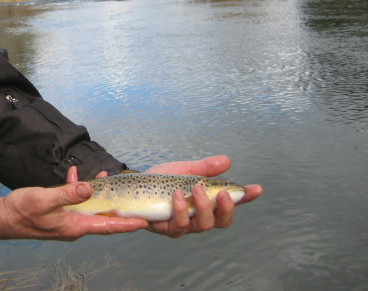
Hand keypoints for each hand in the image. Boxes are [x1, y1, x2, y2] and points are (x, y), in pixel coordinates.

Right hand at [0, 182, 147, 240]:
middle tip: (131, 193)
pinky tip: (73, 174)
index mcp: (75, 226)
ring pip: (89, 206)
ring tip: (105, 174)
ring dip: (97, 192)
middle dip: (116, 204)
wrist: (2, 218)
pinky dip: (76, 188)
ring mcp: (66, 220)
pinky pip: (74, 201)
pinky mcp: (58, 214)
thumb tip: (90, 188)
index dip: (126, 224)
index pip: (107, 225)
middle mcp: (74, 226)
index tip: (143, 222)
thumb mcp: (45, 199)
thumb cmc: (21, 211)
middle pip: (102, 216)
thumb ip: (68, 194)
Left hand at [67, 155, 262, 238]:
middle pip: (220, 222)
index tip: (257, 188)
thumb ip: (205, 168)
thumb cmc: (161, 180)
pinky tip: (177, 196)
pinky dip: (179, 210)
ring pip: (200, 226)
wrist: (132, 184)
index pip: (230, 204)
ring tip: (195, 189)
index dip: (245, 199)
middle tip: (219, 192)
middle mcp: (197, 218)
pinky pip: (176, 225)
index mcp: (206, 204)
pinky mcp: (163, 227)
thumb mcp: (184, 170)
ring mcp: (181, 225)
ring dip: (201, 208)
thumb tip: (227, 161)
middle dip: (224, 208)